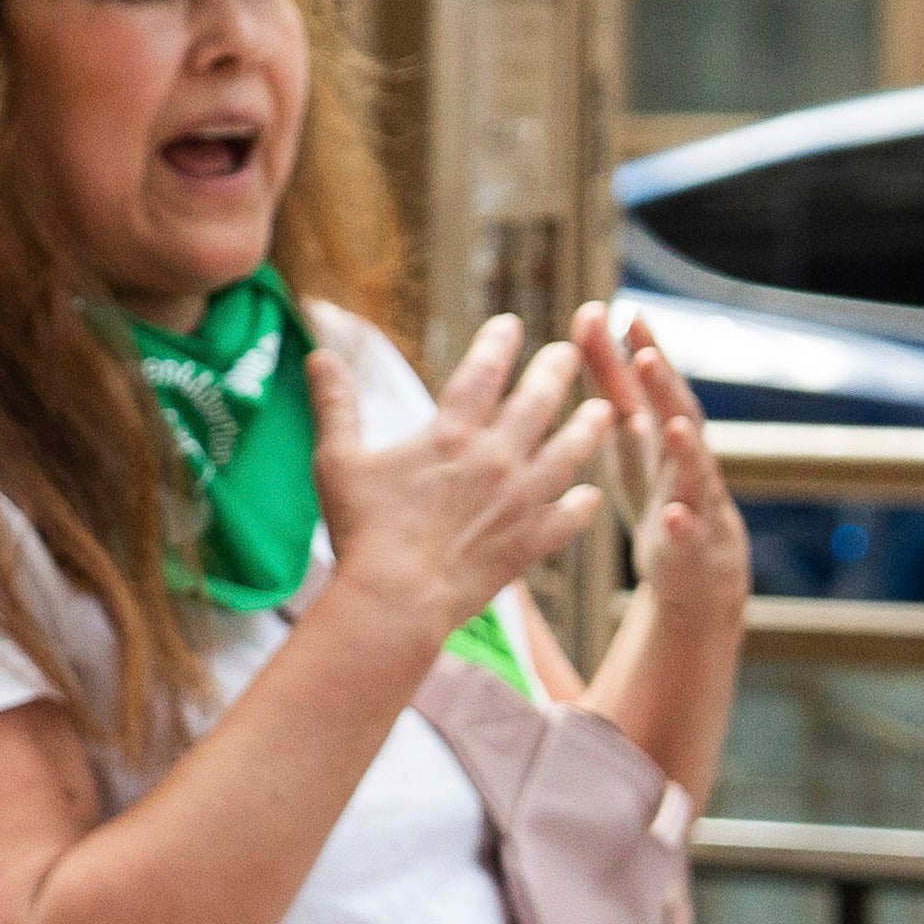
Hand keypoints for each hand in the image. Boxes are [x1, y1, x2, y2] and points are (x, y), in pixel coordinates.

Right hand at [305, 310, 602, 657]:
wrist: (397, 599)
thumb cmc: (363, 530)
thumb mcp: (337, 460)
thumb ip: (334, 405)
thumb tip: (318, 356)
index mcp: (450, 435)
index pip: (482, 373)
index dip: (498, 344)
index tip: (512, 324)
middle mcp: (495, 459)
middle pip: (537, 403)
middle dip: (556, 371)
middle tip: (573, 352)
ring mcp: (519, 501)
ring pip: (568, 454)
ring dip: (588, 429)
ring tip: (605, 411)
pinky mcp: (529, 543)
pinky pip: (568, 519)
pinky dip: (582, 506)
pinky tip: (590, 496)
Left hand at [571, 304, 745, 623]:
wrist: (698, 566)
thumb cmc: (658, 487)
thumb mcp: (629, 434)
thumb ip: (611, 381)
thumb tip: (588, 316)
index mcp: (662, 430)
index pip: (653, 384)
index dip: (642, 350)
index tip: (625, 313)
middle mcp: (683, 457)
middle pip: (679, 416)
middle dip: (664, 387)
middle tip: (646, 355)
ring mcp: (694, 500)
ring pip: (694, 471)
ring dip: (686, 448)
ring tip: (674, 425)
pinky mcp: (693, 544)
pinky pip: (690, 533)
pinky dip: (682, 522)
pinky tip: (673, 515)